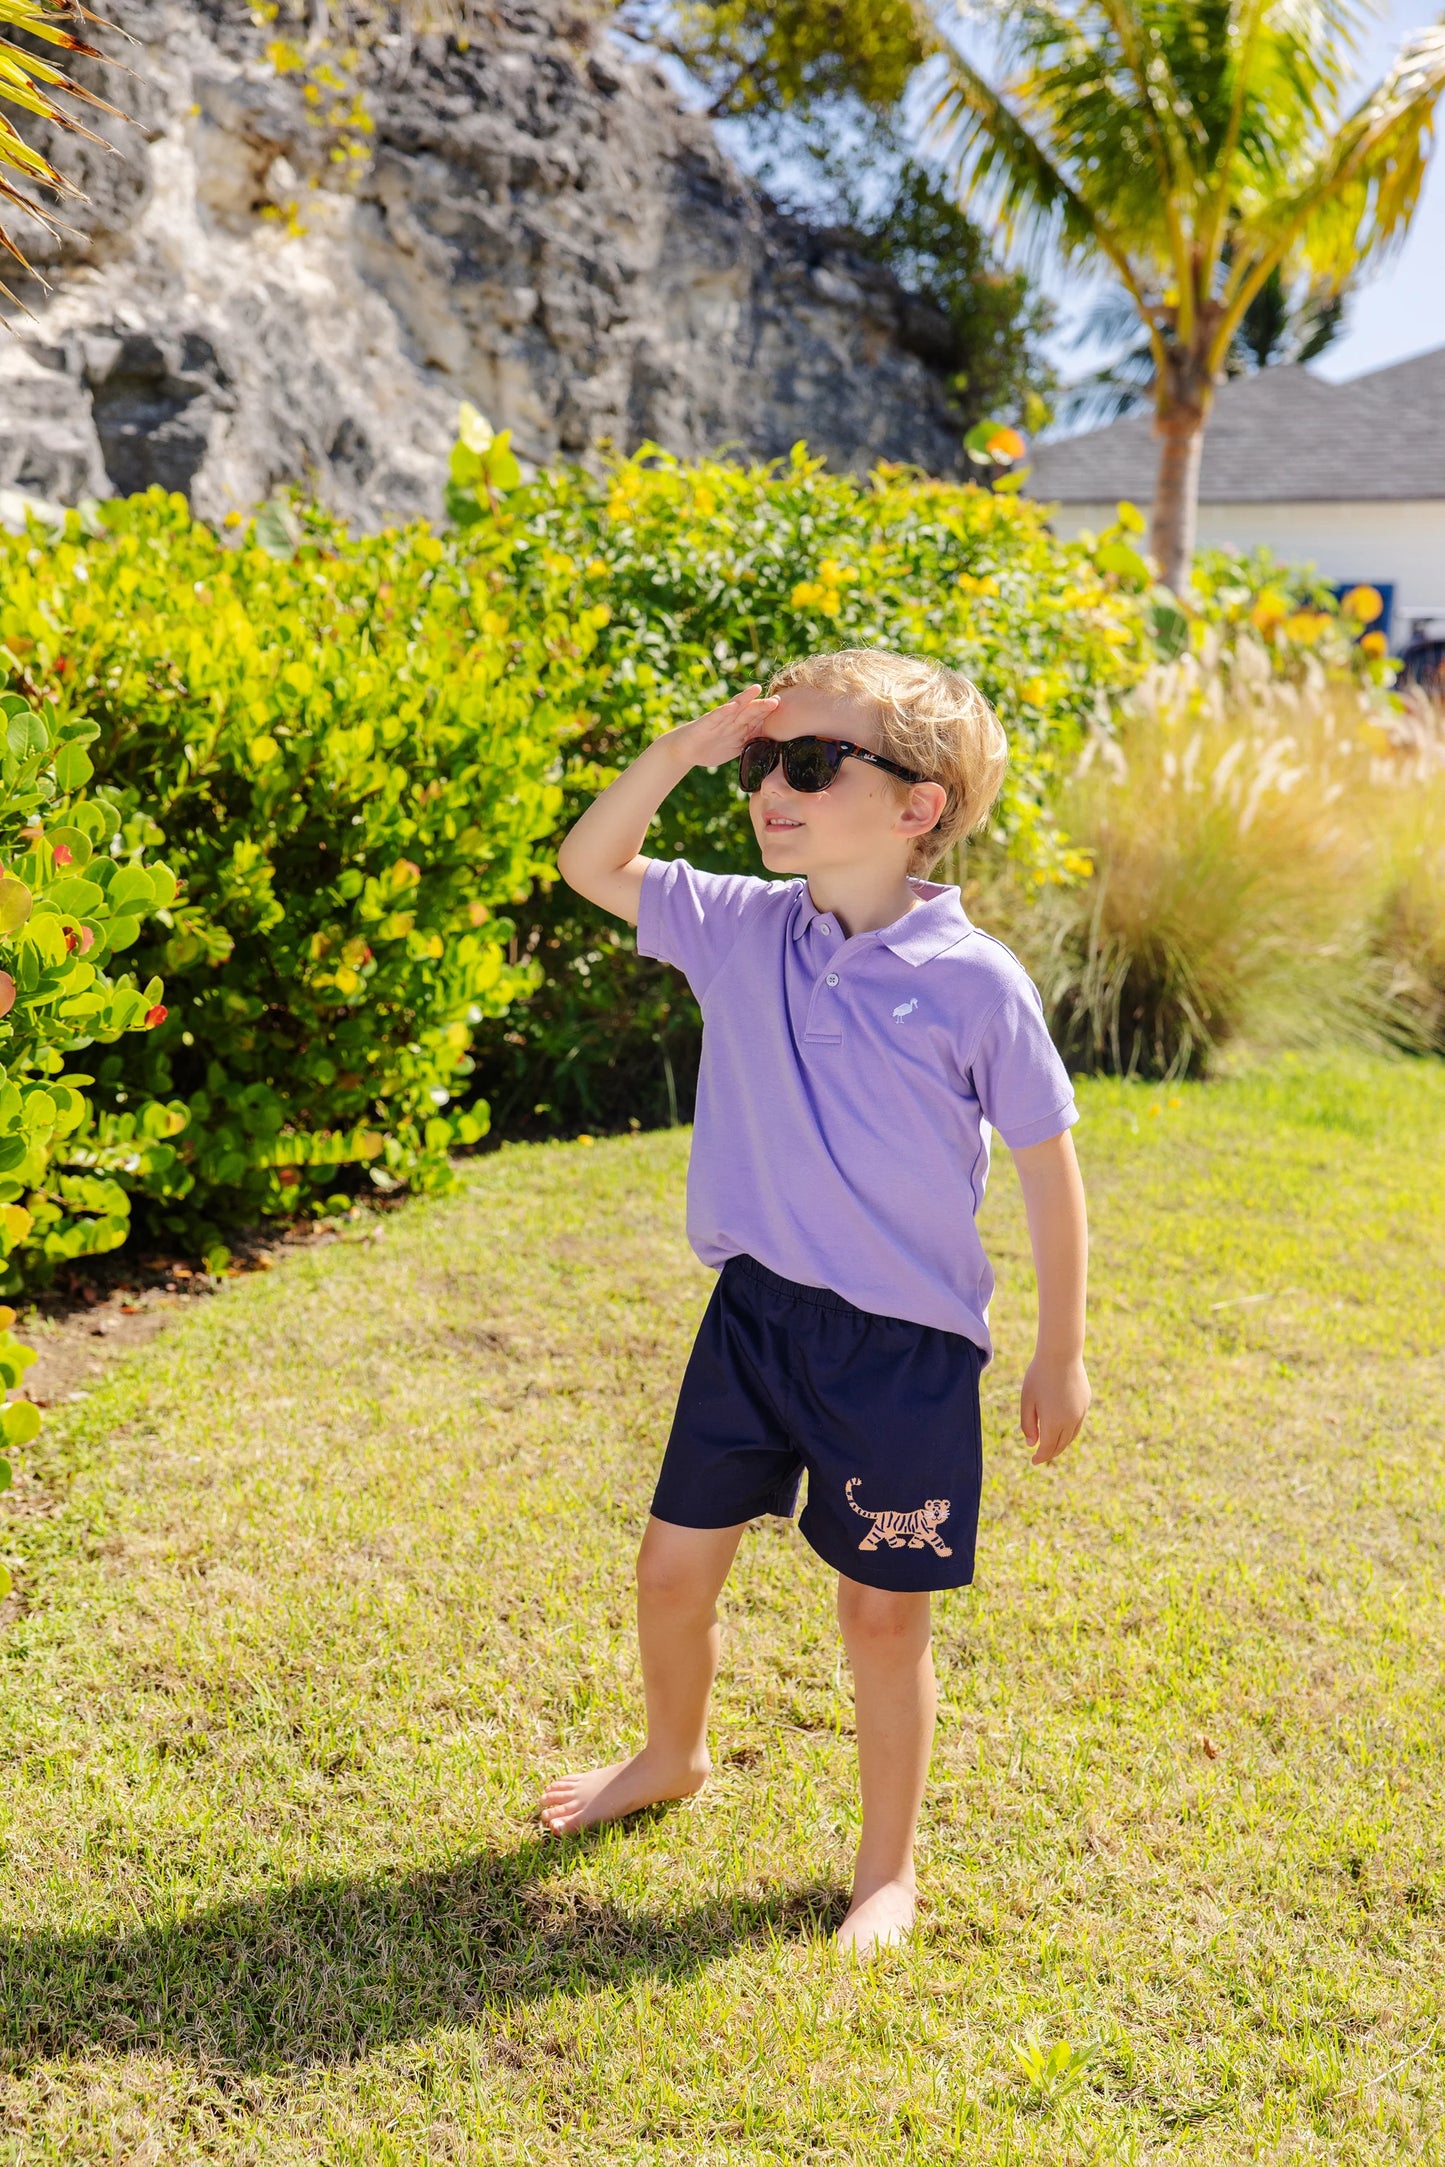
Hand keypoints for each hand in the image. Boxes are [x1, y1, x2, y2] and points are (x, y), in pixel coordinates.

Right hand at [661, 684, 777, 772]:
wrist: (685, 751)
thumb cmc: (710, 748)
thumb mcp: (735, 748)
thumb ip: (750, 743)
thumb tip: (771, 746)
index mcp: (739, 728)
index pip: (756, 719)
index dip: (768, 713)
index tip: (782, 707)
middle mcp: (730, 721)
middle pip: (749, 712)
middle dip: (762, 706)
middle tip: (777, 700)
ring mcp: (718, 721)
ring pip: (734, 709)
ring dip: (745, 700)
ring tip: (755, 690)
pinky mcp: (705, 724)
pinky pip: (716, 716)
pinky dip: (724, 711)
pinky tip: (732, 706)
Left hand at [1020, 1351, 1089, 1465]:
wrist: (1061, 1355)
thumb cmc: (1039, 1376)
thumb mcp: (1027, 1400)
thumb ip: (1028, 1424)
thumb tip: (1032, 1444)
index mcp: (1054, 1423)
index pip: (1048, 1448)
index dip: (1040, 1457)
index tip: (1033, 1461)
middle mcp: (1070, 1421)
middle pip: (1061, 1445)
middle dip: (1051, 1453)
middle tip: (1041, 1456)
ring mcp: (1081, 1412)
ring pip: (1072, 1436)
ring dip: (1061, 1443)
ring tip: (1051, 1445)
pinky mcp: (1086, 1403)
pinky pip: (1077, 1423)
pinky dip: (1069, 1430)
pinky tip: (1061, 1428)